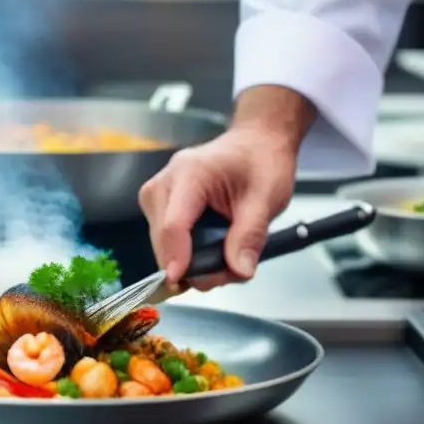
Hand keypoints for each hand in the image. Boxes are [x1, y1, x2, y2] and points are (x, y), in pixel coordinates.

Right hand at [139, 86, 314, 288]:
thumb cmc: (260, 162)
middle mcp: (165, 182)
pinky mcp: (157, 204)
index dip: (176, 257)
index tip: (181, 281)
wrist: (255, 142)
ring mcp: (157, 193)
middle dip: (193, 264)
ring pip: (161, 244)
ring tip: (226, 252)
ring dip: (191, 260)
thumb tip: (239, 271)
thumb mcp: (266, 199)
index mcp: (191, 173)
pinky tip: (211, 245)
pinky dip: (186, 252)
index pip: (173, 224)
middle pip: (163, 239)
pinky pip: (165, 240)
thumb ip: (250, 236)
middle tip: (231, 269)